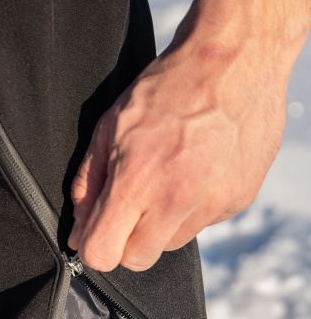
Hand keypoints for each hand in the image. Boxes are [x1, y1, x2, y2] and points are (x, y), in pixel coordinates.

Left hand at [68, 2, 301, 271]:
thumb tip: (80, 230)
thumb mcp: (110, 126)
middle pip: (137, 259)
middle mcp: (177, 199)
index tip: (96, 232)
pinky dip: (193, 209)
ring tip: (169, 180)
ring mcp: (212, 203)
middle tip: (132, 205)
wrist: (235, 59)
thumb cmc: (167, 87)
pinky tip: (196, 173)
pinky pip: (202, 225)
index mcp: (138, 180)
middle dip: (127, 241)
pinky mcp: (237, 202)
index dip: (95, 246)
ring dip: (162, 225)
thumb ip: (89, 184)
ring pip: (171, 244)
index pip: (104, 254)